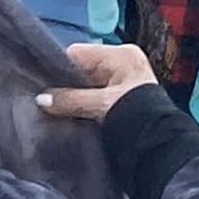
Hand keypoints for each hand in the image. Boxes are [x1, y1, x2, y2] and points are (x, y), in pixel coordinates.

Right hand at [35, 42, 157, 121]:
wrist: (158, 145)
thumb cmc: (135, 116)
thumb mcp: (100, 104)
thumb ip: (70, 99)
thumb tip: (41, 99)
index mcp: (122, 55)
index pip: (79, 53)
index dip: (58, 67)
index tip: (40, 82)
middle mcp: (123, 63)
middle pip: (83, 69)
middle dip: (65, 84)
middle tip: (43, 98)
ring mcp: (123, 82)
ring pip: (87, 85)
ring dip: (73, 97)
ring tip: (52, 108)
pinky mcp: (121, 100)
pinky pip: (94, 97)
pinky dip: (83, 105)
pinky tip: (68, 115)